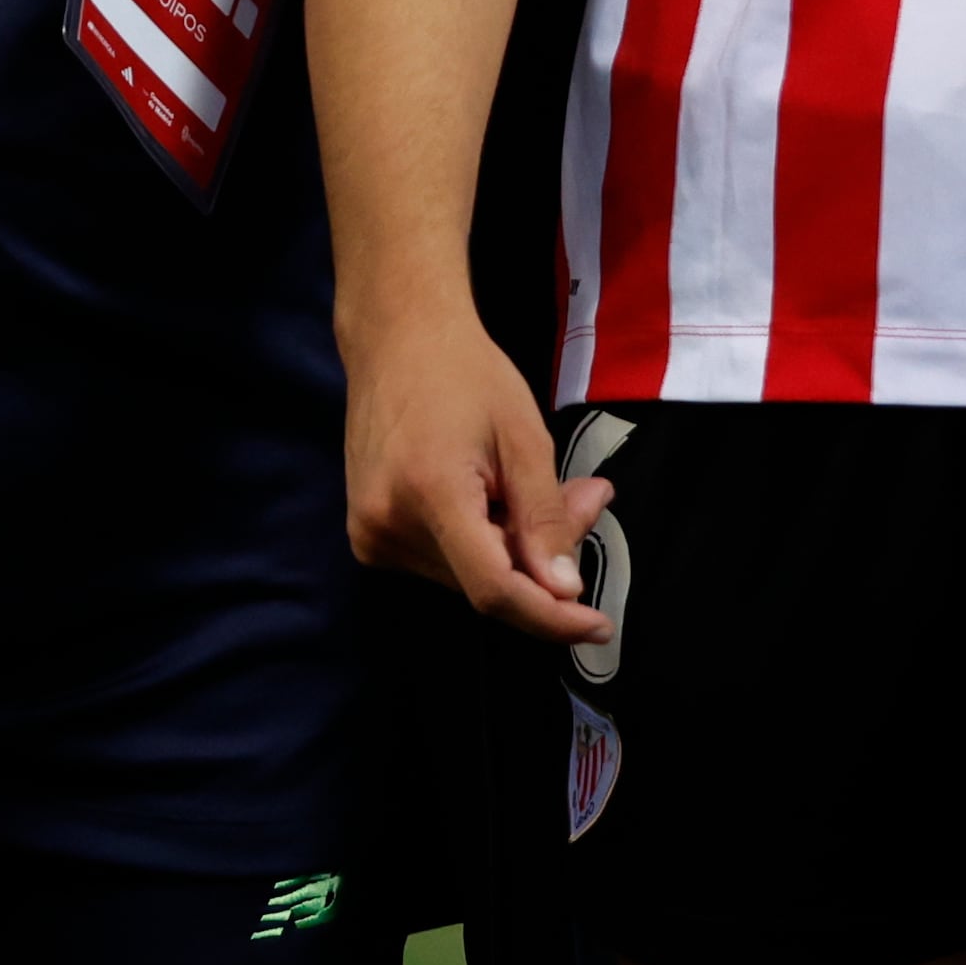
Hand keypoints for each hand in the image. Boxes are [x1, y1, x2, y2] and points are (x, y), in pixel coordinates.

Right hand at [338, 299, 607, 642]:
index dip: (550, 616)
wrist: (396, 339)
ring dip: (516, 547)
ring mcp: (370, 534)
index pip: (494, 590)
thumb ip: (545, 517)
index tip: (598, 625)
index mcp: (428, 494)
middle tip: (589, 497)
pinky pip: (442, 561)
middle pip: (485, 581)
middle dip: (545, 559)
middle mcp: (387, 526)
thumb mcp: (524, 436)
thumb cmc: (466, 374)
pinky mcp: (367, 535)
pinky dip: (482, 541)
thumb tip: (565, 590)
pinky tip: (497, 495)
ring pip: (466, 576)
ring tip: (541, 485)